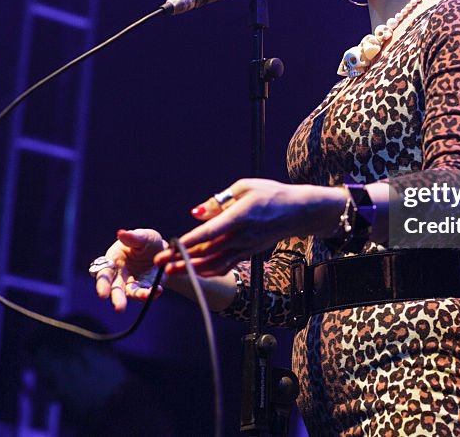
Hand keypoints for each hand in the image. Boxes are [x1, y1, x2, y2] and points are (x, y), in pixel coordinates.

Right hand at [94, 228, 166, 311]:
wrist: (164, 251)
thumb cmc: (147, 241)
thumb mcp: (144, 236)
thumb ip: (133, 237)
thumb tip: (121, 233)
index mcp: (113, 260)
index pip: (104, 274)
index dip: (102, 284)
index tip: (103, 295)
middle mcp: (119, 274)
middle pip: (115, 288)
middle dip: (117, 298)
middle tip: (119, 308)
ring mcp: (132, 283)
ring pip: (130, 293)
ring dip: (137, 296)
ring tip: (145, 295)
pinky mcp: (145, 288)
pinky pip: (146, 293)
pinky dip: (151, 294)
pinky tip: (158, 290)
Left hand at [153, 179, 343, 277]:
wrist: (299, 211)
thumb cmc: (271, 194)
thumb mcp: (245, 187)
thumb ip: (218, 201)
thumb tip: (196, 213)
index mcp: (242, 216)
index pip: (211, 231)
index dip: (190, 241)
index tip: (172, 247)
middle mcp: (243, 236)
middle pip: (208, 251)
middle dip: (182, 258)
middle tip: (160, 263)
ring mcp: (246, 247)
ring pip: (215, 262)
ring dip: (191, 269)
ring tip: (171, 272)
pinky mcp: (248, 253)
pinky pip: (225, 265)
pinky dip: (208, 270)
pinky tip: (194, 272)